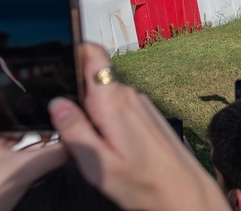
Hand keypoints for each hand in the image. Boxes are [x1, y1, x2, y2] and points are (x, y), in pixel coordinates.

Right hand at [49, 46, 229, 210]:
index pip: (93, 54)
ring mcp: (140, 103)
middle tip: (71, 132)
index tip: (57, 59)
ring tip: (95, 147)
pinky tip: (111, 148)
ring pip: (104, 96)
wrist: (184, 192)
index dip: (74, 49)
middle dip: (75, 98)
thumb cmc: (143, 183)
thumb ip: (74, 131)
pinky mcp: (146, 114)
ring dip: (92, 114)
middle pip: (92, 80)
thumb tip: (57, 104)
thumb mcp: (97, 163)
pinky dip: (107, 121)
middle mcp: (128, 95)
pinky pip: (118, 107)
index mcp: (112, 101)